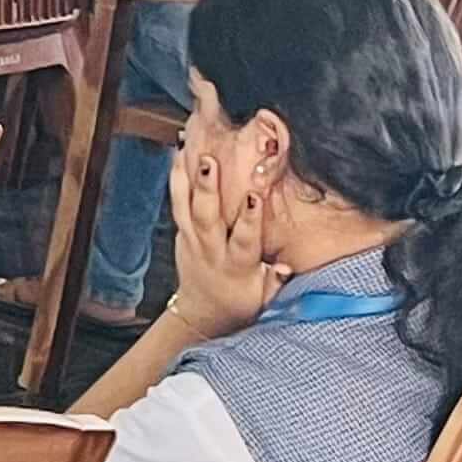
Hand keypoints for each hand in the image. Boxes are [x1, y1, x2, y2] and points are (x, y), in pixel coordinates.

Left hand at [168, 146, 284, 331]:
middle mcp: (211, 250)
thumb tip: (285, 266)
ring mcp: (193, 240)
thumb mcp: (264, 300)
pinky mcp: (182, 233)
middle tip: (210, 162)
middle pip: (207, 217)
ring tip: (187, 150)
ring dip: (186, 178)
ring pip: (186, 207)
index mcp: (237, 265)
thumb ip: (275, 282)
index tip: (255, 196)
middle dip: (208, 189)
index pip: (244, 239)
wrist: (204, 312)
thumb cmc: (241, 302)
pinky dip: (176, 180)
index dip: (250, 218)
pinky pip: (176, 204)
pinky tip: (176, 156)